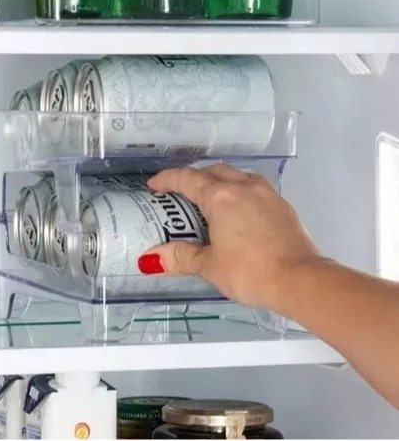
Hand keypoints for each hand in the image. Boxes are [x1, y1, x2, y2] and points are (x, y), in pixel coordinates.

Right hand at [138, 164, 323, 308]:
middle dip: (194, 177)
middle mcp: (243, 187)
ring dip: (220, 179)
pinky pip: (255, 187)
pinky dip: (240, 189)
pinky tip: (241, 208)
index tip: (154, 185)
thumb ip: (180, 257)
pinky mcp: (282, 205)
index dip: (167, 180)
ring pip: (237, 175)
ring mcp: (266, 194)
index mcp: (221, 197)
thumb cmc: (249, 271)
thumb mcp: (209, 265)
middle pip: (213, 171)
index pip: (187, 179)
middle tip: (180, 191)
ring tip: (211, 195)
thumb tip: (150, 258)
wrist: (300, 280)